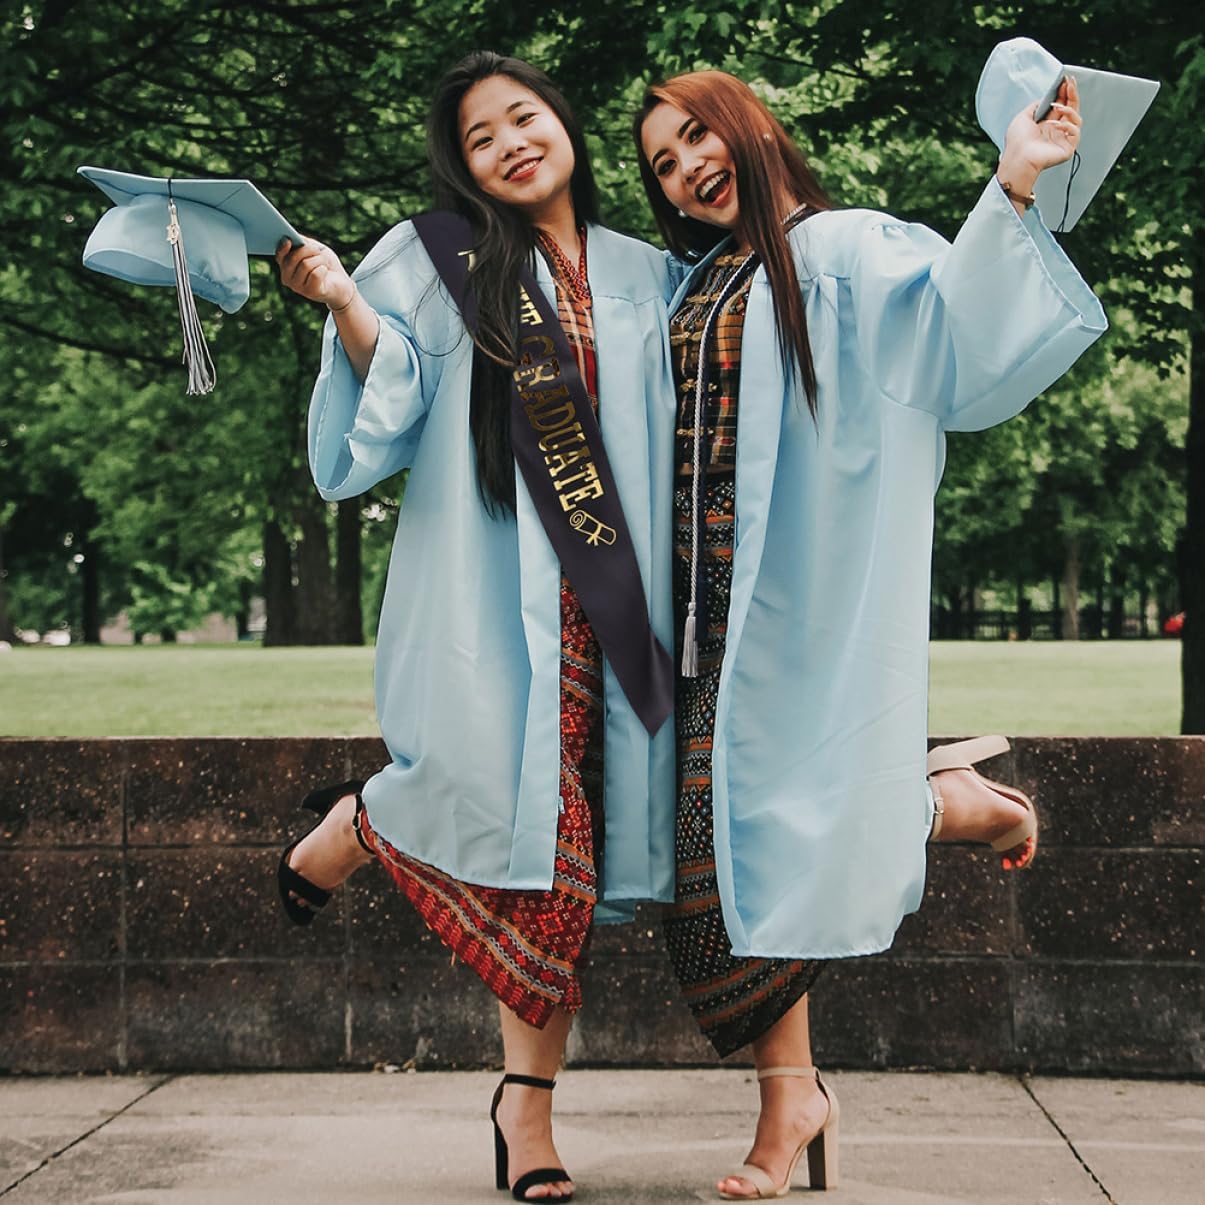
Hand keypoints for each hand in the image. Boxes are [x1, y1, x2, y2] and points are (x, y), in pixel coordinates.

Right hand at [275, 236, 354, 308]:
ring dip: (320, 260)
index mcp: (286, 266)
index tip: (289, 240)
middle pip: (293, 258)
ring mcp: (298, 287)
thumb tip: (296, 237)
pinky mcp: (310, 292)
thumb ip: (304, 242)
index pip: (280, 256)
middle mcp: (288, 278)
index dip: (282, 248)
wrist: (342, 284)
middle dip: (309, 249)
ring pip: (305, 264)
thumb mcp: (315, 249)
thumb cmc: (326, 265)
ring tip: (325, 263)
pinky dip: (324, 269)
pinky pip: (315, 273)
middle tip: (318, 251)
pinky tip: (326, 273)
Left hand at [998, 75, 1082, 193]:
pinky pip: (1075, 132)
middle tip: (1070, 82)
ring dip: (1068, 108)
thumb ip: (1035, 106)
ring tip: (1056, 105)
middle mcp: (1056, 131)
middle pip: (1071, 108)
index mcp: (1046, 125)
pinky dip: (1067, 125)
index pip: (1061, 105)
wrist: (1017, 158)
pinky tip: (1054, 124)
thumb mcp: (1023, 117)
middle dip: (1071, 94)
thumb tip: (1044, 99)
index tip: (1065, 80)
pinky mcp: (1068, 148)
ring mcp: (1062, 139)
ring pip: (1076, 118)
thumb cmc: (1017, 142)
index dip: (1064, 93)